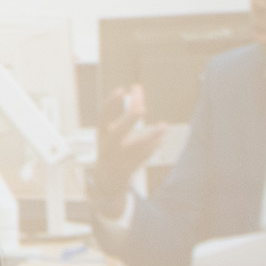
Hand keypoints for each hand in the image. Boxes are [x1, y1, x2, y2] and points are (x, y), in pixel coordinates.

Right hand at [89, 85, 167, 220]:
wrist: (106, 178)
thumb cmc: (111, 145)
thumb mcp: (111, 129)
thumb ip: (126, 109)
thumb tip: (137, 88)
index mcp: (102, 133)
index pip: (104, 115)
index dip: (111, 103)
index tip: (122, 89)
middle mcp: (109, 144)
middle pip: (121, 131)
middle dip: (131, 120)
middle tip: (142, 109)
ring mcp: (119, 156)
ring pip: (138, 145)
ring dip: (152, 135)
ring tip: (163, 127)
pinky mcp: (130, 165)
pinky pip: (146, 153)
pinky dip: (155, 144)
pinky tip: (161, 138)